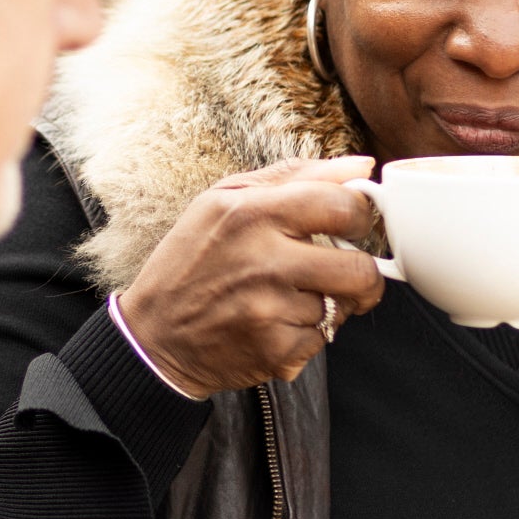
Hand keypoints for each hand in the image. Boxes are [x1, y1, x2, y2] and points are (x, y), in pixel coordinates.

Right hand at [119, 157, 384, 398]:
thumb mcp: (225, 200)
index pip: (341, 207)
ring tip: (288, 298)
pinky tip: (275, 324)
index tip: (353, 225)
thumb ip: (294, 177)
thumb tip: (360, 166)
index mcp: (250, 213)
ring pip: (341, 308)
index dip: (360, 217)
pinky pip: (322, 340)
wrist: (155, 335)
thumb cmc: (193, 260)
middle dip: (363, 275)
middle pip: (359, 270)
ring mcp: (269, 310)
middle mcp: (262, 261)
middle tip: (345, 273)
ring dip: (327, 305)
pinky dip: (307, 335)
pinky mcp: (274, 351)